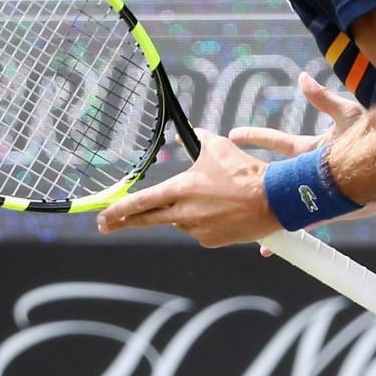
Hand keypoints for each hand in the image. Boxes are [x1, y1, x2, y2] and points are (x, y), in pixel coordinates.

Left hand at [95, 128, 279, 247]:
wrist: (273, 199)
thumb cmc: (245, 171)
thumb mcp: (218, 147)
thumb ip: (196, 141)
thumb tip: (184, 135)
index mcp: (183, 189)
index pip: (143, 202)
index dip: (119, 209)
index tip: (103, 216)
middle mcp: (185, 212)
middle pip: (147, 219)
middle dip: (124, 222)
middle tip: (106, 225)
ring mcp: (198, 229)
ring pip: (180, 221)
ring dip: (185, 213)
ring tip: (211, 200)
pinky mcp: (211, 240)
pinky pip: (199, 231)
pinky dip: (204, 222)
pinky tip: (221, 211)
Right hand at [229, 72, 364, 256]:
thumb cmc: (374, 137)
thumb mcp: (347, 115)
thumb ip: (323, 99)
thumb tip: (302, 78)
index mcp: (311, 150)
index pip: (277, 143)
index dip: (255, 138)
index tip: (232, 135)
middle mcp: (308, 173)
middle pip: (271, 174)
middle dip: (248, 175)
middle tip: (223, 173)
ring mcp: (315, 192)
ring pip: (281, 201)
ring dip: (262, 207)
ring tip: (237, 213)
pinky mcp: (326, 210)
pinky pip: (301, 222)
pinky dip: (284, 232)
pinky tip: (268, 245)